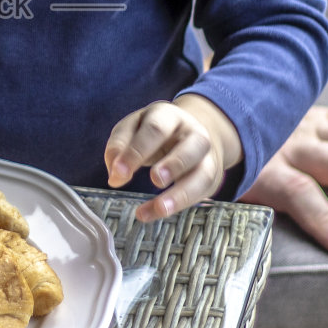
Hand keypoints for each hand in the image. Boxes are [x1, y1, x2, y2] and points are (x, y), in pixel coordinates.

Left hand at [105, 94, 242, 221]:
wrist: (189, 132)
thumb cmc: (154, 133)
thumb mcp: (133, 128)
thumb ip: (119, 146)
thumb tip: (115, 176)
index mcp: (170, 116)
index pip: (155, 129)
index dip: (137, 151)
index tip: (118, 173)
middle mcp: (194, 133)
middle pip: (190, 146)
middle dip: (173, 164)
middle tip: (155, 180)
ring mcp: (207, 156)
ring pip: (204, 173)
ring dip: (182, 193)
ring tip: (160, 208)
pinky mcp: (211, 176)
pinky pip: (201, 193)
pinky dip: (180, 205)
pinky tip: (158, 212)